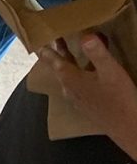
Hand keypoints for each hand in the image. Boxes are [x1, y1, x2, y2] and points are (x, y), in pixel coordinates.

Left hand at [39, 34, 136, 159]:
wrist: (130, 131)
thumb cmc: (119, 99)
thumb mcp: (110, 71)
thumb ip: (96, 52)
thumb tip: (84, 34)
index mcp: (68, 76)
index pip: (49, 57)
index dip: (43, 44)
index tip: (36, 33)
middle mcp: (68, 87)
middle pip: (58, 63)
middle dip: (58, 48)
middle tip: (56, 33)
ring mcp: (77, 97)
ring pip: (69, 73)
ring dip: (70, 58)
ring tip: (74, 45)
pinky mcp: (87, 104)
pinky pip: (78, 82)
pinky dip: (81, 70)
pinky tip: (91, 68)